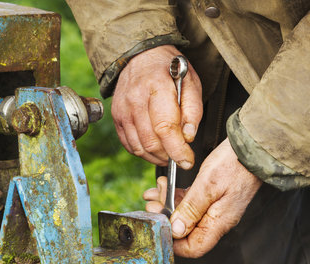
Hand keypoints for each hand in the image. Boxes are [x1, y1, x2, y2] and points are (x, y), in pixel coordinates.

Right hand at [112, 45, 202, 168]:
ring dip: (157, 157)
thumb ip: (193, 110)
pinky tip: (156, 147)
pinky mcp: (117, 117)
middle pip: (151, 142)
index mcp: (157, 87)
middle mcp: (135, 100)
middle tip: (181, 155)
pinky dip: (144, 152)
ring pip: (139, 147)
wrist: (141, 57)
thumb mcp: (191, 83)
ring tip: (169, 153)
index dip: (177, 150)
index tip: (188, 161)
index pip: (165, 128)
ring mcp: (122, 110)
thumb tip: (188, 137)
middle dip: (169, 156)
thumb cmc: (169, 70)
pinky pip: (129, 145)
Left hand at [143, 138, 261, 257]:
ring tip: (153, 194)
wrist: (252, 146)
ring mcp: (215, 208)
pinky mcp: (213, 197)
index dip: (173, 242)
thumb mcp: (207, 185)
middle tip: (152, 205)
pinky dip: (176, 197)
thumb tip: (176, 231)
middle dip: (165, 219)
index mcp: (219, 223)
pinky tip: (165, 187)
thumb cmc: (234, 164)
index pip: (193, 248)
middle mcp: (217, 220)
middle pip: (186, 232)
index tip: (158, 227)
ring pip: (186, 215)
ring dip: (167, 205)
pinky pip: (191, 203)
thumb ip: (191, 209)